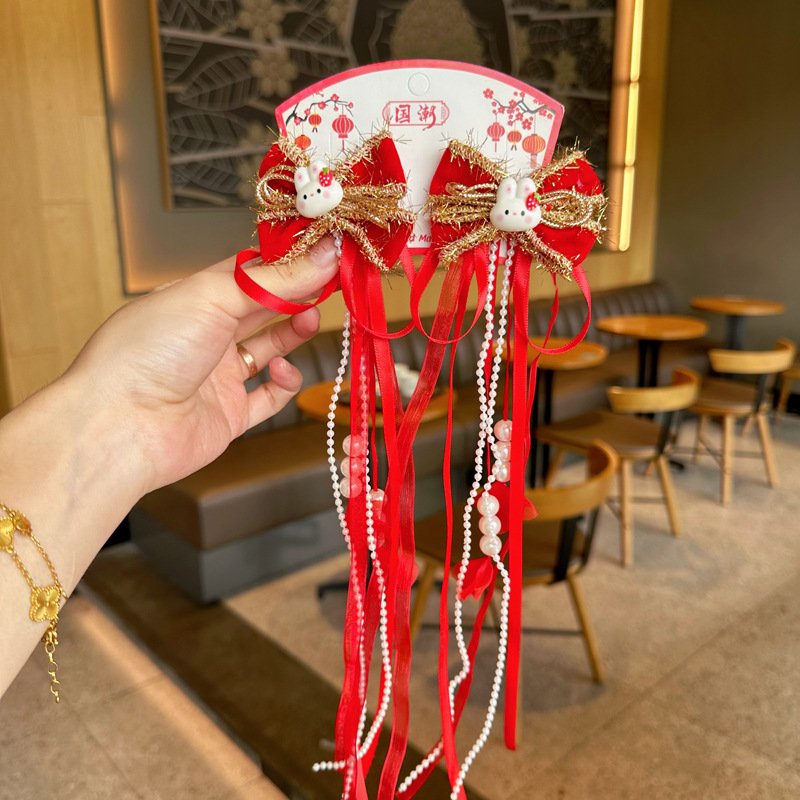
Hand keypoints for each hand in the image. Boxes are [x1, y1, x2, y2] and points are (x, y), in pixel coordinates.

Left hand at [68, 241, 338, 493]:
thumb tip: (325, 252)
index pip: (247, 272)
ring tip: (312, 319)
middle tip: (331, 281)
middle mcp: (204, 335)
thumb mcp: (214, 297)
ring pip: (268, 349)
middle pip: (261, 308)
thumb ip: (276, 279)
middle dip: (295, 294)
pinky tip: (284, 370)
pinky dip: (283, 384)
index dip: (285, 262)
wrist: (120, 428)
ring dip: (293, 333)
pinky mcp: (228, 415)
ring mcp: (216, 376)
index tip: (322, 250)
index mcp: (192, 298)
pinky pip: (267, 398)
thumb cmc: (147, 352)